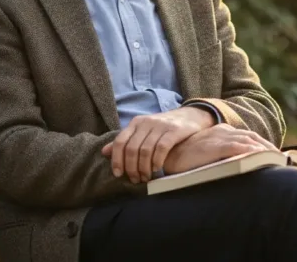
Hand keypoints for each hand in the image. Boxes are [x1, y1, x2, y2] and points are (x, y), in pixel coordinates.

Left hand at [101, 106, 215, 182]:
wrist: (192, 116)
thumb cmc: (165, 127)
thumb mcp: (143, 131)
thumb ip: (126, 141)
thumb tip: (104, 152)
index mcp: (136, 123)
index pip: (120, 142)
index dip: (117, 160)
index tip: (118, 174)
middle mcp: (146, 123)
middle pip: (132, 149)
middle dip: (131, 168)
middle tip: (135, 180)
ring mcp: (160, 126)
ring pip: (145, 150)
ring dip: (143, 168)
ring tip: (145, 178)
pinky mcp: (174, 130)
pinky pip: (161, 148)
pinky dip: (156, 161)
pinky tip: (157, 169)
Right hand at [162, 123, 279, 174]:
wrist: (168, 154)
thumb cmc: (185, 158)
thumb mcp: (206, 154)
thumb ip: (221, 155)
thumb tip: (235, 166)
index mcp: (222, 131)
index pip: (248, 136)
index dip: (262, 145)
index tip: (274, 155)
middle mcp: (223, 131)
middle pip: (252, 137)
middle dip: (268, 147)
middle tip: (281, 158)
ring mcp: (220, 137)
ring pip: (249, 141)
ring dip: (264, 150)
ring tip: (276, 159)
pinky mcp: (216, 146)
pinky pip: (239, 147)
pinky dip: (251, 151)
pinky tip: (261, 157)